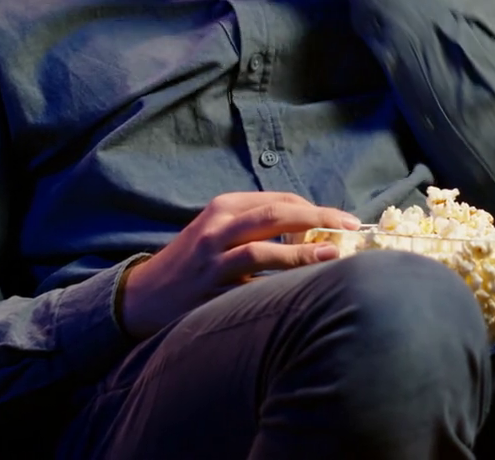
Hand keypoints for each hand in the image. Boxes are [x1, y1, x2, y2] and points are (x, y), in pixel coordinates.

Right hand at [119, 192, 361, 338]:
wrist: (144, 294)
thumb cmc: (191, 262)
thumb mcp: (218, 231)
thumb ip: (257, 226)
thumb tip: (313, 232)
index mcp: (223, 207)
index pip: (278, 199)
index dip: (315, 209)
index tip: (342, 221)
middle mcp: (217, 227)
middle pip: (275, 214)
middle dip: (318, 219)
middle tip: (350, 227)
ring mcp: (212, 260)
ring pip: (262, 249)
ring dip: (300, 253)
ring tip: (331, 255)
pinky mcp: (209, 291)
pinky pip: (248, 287)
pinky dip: (277, 287)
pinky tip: (300, 291)